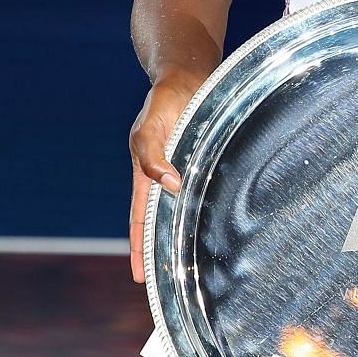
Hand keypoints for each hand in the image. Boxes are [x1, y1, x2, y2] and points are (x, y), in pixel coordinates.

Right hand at [127, 78, 193, 283]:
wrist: (188, 74)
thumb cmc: (166, 99)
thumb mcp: (151, 128)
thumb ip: (153, 157)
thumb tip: (170, 187)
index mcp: (146, 172)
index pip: (140, 219)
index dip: (140, 246)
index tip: (140, 277)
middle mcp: (165, 174)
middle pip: (160, 219)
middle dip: (160, 249)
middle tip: (168, 281)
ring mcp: (184, 167)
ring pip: (182, 208)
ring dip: (184, 232)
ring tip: (193, 262)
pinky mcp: (204, 159)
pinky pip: (203, 190)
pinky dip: (204, 209)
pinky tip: (217, 224)